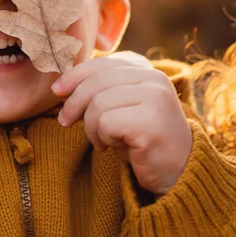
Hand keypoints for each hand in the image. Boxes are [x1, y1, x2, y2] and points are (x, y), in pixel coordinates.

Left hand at [51, 52, 192, 195]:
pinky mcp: (151, 120)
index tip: (57, 92)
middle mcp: (154, 78)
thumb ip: (102, 91)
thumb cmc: (143, 140)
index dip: (75, 75)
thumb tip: (61, 85)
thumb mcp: (122, 108)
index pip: (103, 63)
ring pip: (98, 103)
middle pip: (96, 81)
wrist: (178, 172)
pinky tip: (114, 147)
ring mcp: (155, 97)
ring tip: (102, 141)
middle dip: (74, 103)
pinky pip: (106, 123)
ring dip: (91, 128)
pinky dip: (102, 138)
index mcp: (147, 70)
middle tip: (65, 122)